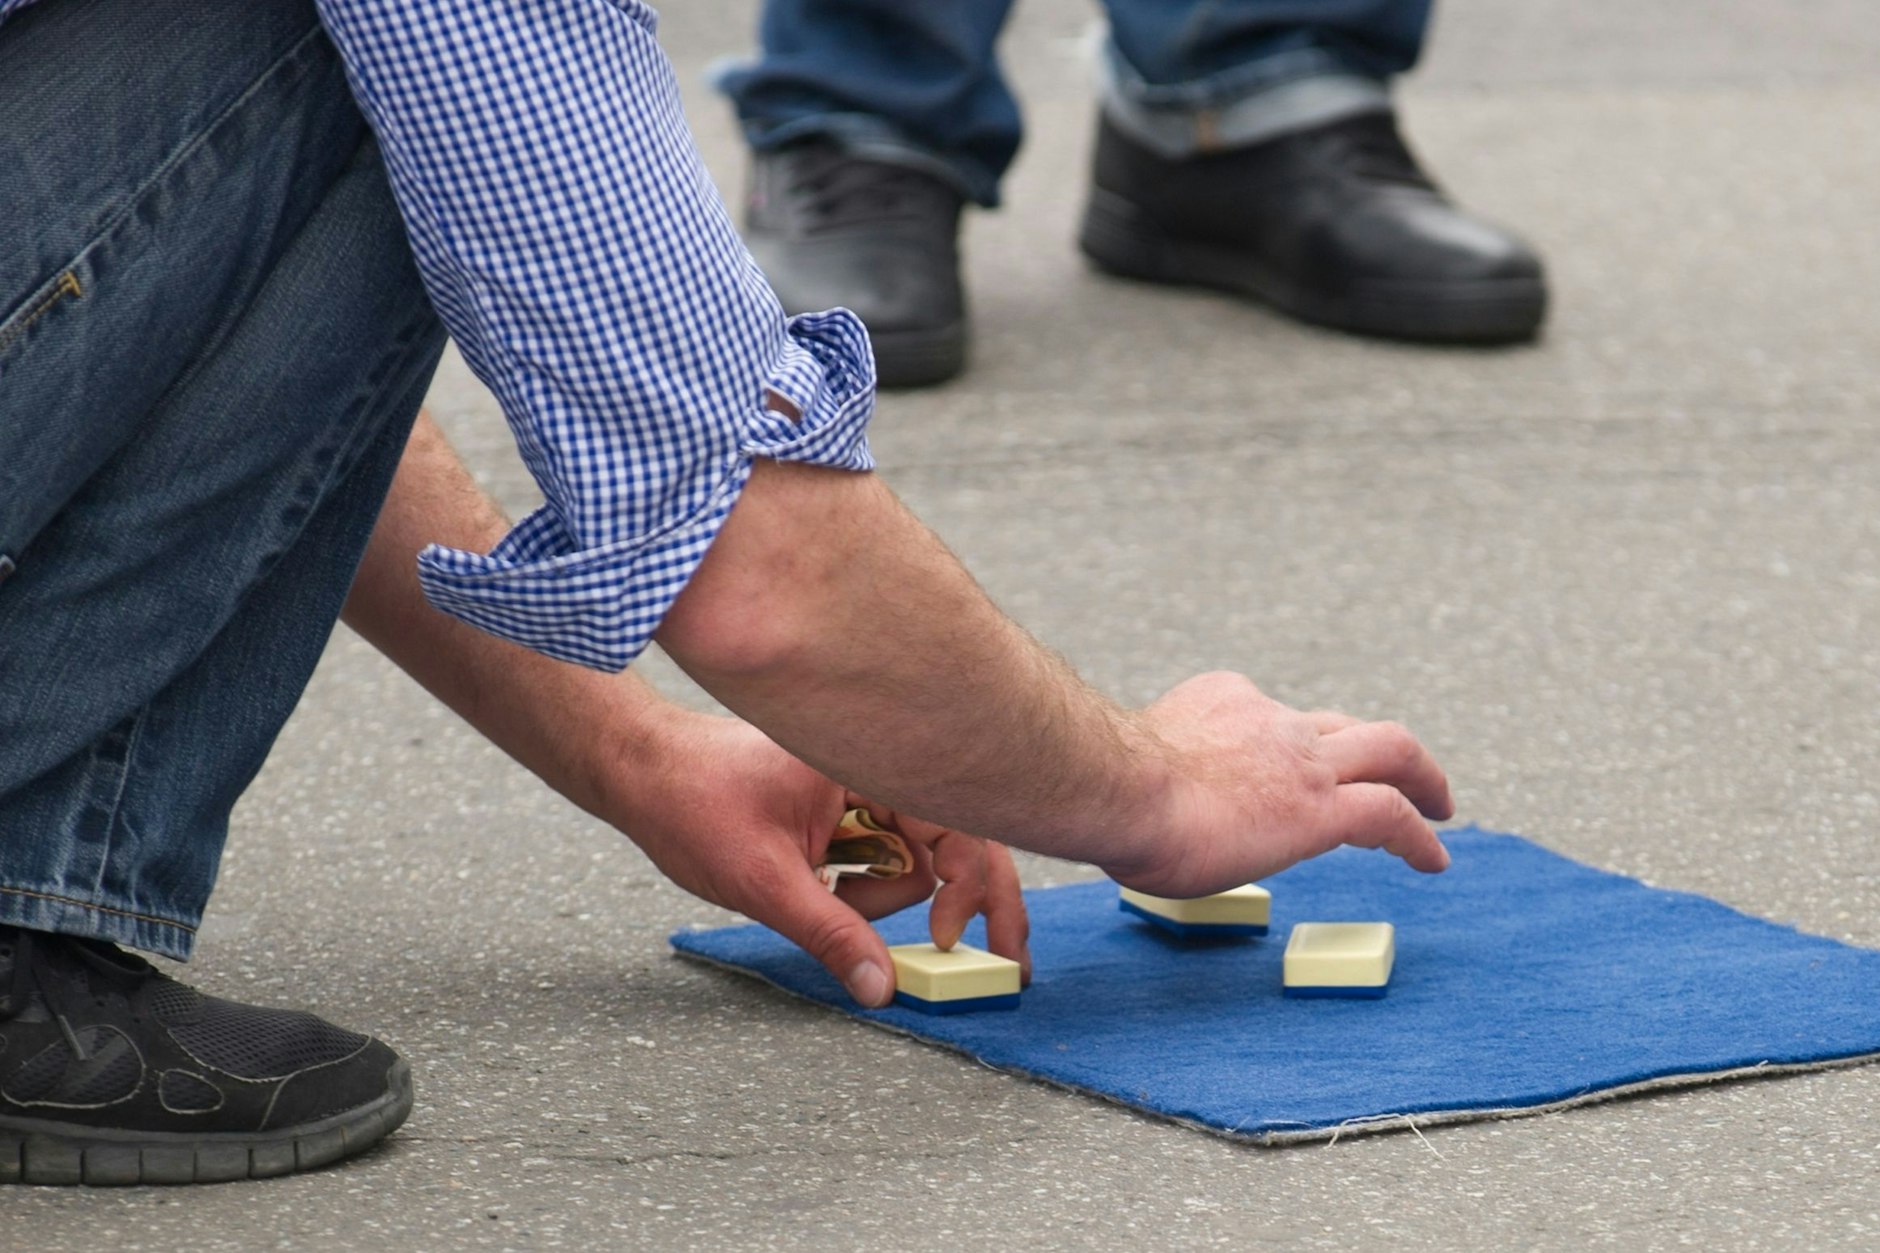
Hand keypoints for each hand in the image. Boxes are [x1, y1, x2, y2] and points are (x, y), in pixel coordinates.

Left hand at [602, 713, 1030, 1006]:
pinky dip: (862, 886)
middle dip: (968, 901)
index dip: (966, 888)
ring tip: (818, 894)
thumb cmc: (692, 804)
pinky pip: (880, 856)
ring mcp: (861, 790)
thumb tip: (884, 990)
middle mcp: (874, 769)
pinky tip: (825, 886)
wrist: (642, 775)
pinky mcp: (844, 810)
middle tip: (1007, 961)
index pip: (956, 824)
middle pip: (953, 842)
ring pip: (910, 860)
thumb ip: (831, 934)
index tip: (943, 942)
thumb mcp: (764, 882)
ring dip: (877, 896)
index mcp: (866, 762)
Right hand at [1105, 672, 1453, 896]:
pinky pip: (1390, 814)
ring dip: (1422, 777)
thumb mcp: (1127, 770)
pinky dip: (1418, 835)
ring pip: (1388, 750)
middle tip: (1400, 769)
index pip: (1269, 717)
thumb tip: (1131, 816)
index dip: (1284, 744)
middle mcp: (1268, 719)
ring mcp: (1300, 760)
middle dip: (1376, 746)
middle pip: (1340, 724)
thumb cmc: (1102, 790)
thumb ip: (1149, 780)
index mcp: (1220, 701)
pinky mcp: (1320, 807)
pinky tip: (1433, 860)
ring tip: (1441, 805)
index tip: (1282, 777)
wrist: (1117, 787)